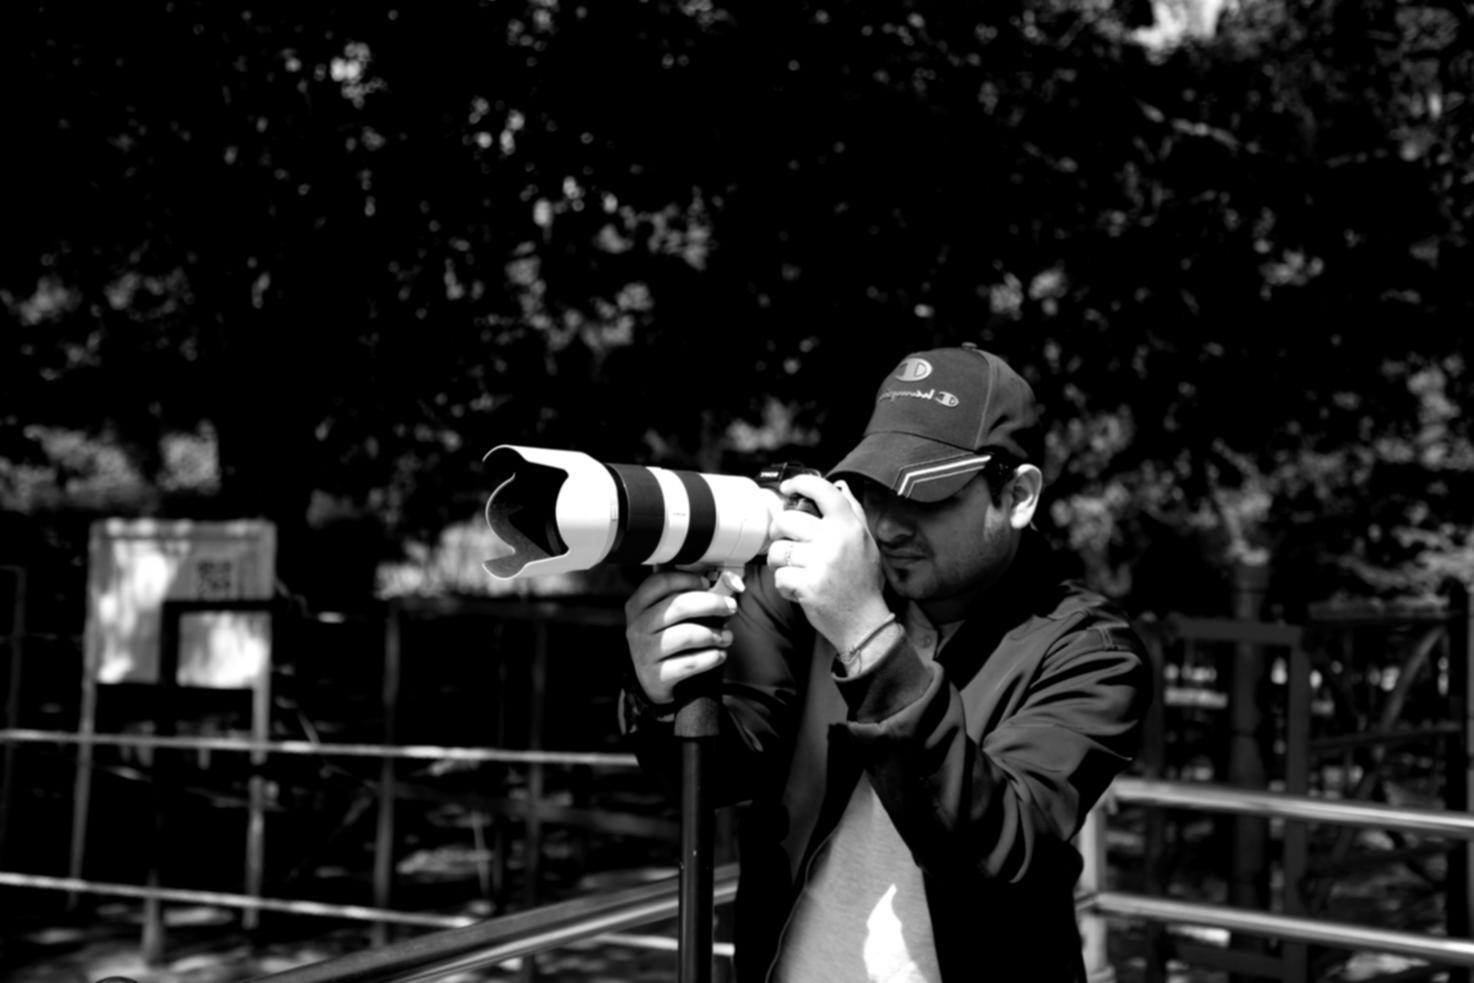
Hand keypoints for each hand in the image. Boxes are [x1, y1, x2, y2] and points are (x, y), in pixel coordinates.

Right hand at [623, 568, 738, 704]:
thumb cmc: (665, 638)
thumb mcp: (663, 616)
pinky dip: (711, 657)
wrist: (651, 680)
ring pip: (687, 635)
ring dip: (714, 634)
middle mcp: (637, 626)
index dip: (688, 579)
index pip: (661, 582)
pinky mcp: (656, 675)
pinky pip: (690, 663)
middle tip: (730, 607)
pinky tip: (720, 655)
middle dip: (712, 604)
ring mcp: (644, 652)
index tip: (709, 583)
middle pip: (679, 606)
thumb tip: (721, 586)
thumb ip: (683, 597)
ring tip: (727, 637)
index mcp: (637, 605)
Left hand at [766, 475, 892, 653]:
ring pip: (778, 550)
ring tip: (795, 570)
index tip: (788, 488)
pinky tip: (799, 588)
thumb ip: (854, 512)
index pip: (823, 491)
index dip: (800, 483)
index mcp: (849, 527)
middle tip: (786, 542)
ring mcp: (821, 563)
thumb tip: (840, 486)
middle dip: (779, 532)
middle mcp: (835, 541)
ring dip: (780, 562)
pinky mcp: (808, 585)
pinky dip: (784, 585)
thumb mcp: (867, 543)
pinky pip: (779, 576)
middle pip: (786, 520)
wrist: (864, 622)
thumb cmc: (863, 582)